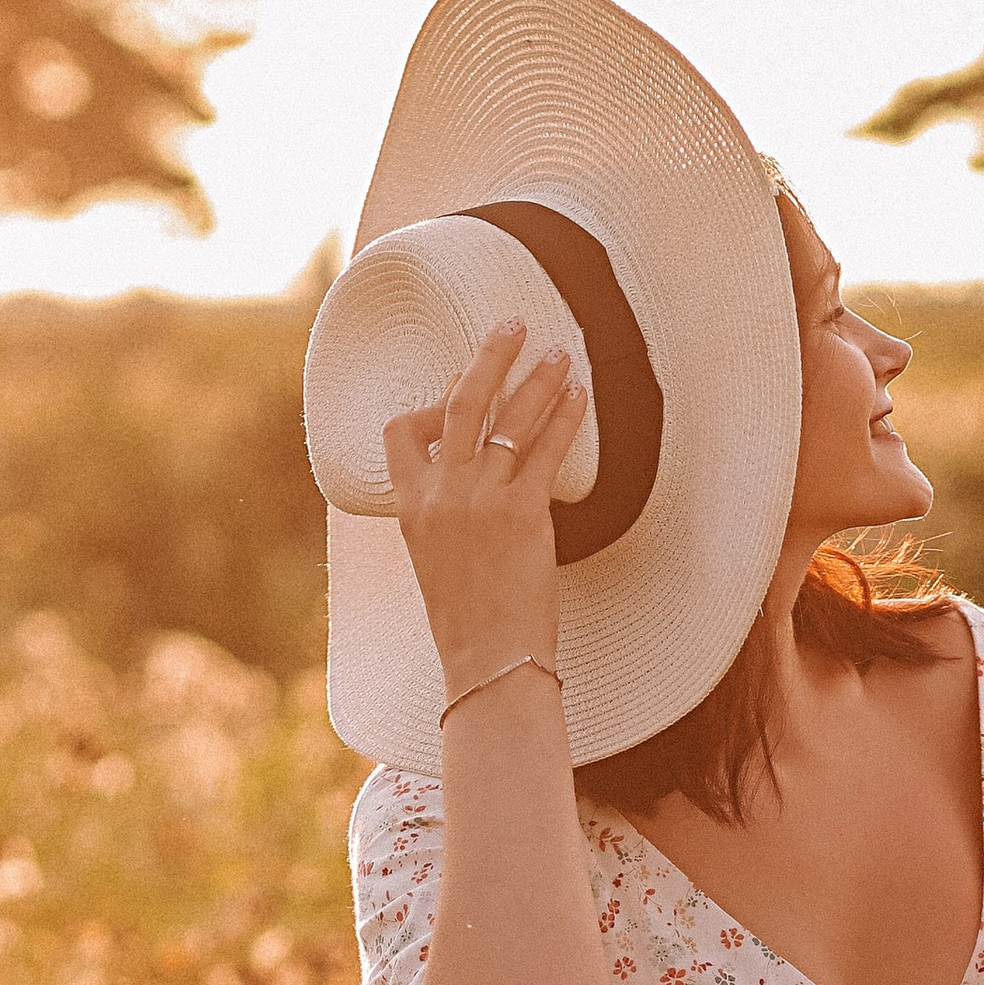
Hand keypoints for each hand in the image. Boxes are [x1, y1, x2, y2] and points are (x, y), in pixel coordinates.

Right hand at [381, 317, 587, 697]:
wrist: (488, 659)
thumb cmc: (469, 620)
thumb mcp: (436, 561)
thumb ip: (445, 516)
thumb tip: (471, 489)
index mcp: (410, 506)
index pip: (401, 433)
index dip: (429, 405)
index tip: (457, 392)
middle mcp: (441, 494)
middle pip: (459, 403)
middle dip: (488, 357)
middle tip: (513, 325)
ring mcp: (479, 500)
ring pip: (507, 418)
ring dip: (536, 378)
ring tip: (559, 352)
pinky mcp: (521, 513)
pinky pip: (545, 449)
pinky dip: (565, 417)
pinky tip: (581, 396)